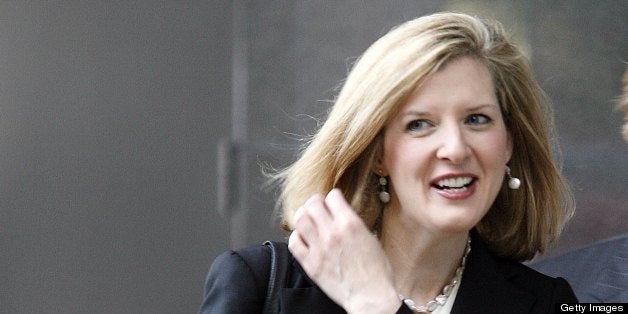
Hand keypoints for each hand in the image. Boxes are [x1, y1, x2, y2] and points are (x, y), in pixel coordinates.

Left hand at [288, 189, 399, 312]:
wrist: (371, 296)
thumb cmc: (376, 272)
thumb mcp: (370, 238)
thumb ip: (353, 224)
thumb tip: (341, 215)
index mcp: (350, 225)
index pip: (333, 197)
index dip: (333, 198)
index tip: (332, 201)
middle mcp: (333, 233)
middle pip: (312, 204)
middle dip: (315, 203)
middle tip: (318, 207)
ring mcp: (320, 248)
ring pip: (300, 219)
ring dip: (303, 216)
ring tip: (308, 219)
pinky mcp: (311, 264)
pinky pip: (294, 242)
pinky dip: (297, 236)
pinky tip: (304, 238)